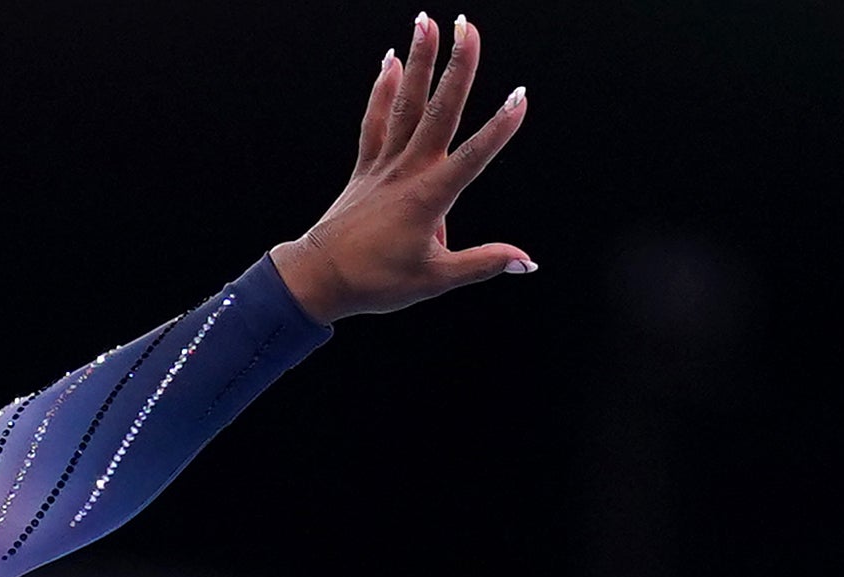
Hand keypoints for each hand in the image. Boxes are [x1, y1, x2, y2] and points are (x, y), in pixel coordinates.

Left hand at [268, 14, 532, 323]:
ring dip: (418, 61)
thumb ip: (481, 264)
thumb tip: (527, 262)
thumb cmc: (374, 283)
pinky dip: (382, 91)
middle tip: (468, 25)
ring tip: (426, 21)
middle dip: (457, 67)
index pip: (473, 157)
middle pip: (438, 111)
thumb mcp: (433, 281)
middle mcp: (407, 172)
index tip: (520, 95)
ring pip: (405, 105)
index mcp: (429, 198)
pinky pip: (375, 122)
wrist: (315, 281)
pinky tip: (391, 60)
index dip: (499, 128)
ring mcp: (383, 166)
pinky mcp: (365, 168)